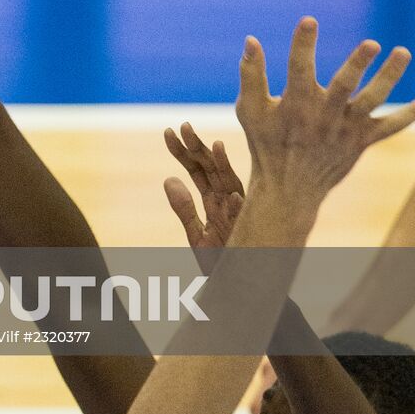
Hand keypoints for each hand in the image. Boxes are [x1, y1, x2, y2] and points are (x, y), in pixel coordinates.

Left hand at [163, 122, 245, 257]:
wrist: (239, 288)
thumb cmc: (221, 260)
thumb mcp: (196, 234)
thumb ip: (183, 208)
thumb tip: (168, 178)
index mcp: (213, 200)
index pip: (196, 169)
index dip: (182, 151)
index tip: (167, 132)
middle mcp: (226, 202)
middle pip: (211, 169)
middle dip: (197, 148)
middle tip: (183, 126)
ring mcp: (238, 215)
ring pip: (230, 185)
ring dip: (224, 167)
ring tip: (215, 145)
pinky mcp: (247, 233)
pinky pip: (244, 220)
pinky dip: (238, 207)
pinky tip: (233, 194)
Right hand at [236, 17, 414, 206]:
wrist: (288, 188)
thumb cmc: (266, 143)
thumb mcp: (250, 110)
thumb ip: (251, 74)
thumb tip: (251, 40)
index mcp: (295, 104)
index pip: (299, 67)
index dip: (303, 43)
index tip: (309, 20)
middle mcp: (324, 115)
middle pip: (345, 85)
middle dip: (358, 64)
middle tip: (372, 44)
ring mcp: (347, 129)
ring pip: (373, 99)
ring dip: (389, 76)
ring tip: (402, 52)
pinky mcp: (362, 140)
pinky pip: (393, 125)